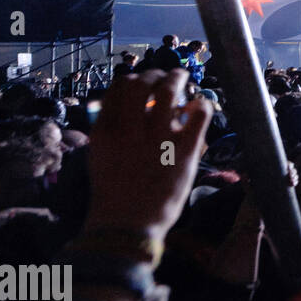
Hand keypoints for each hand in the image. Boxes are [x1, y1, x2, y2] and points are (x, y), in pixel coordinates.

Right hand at [83, 69, 211, 244]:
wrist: (127, 226)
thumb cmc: (114, 192)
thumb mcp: (99, 156)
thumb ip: (107, 128)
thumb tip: (117, 105)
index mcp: (106, 129)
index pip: (119, 87)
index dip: (135, 79)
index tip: (145, 82)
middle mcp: (130, 129)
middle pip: (142, 83)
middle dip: (157, 74)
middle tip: (168, 78)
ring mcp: (158, 139)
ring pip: (170, 91)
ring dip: (179, 80)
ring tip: (185, 81)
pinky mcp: (184, 151)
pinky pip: (199, 113)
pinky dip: (201, 104)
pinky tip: (199, 108)